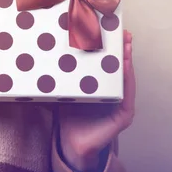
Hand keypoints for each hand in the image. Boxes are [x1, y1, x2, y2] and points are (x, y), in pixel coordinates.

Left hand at [58, 30, 135, 171]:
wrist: (71, 142)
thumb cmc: (69, 113)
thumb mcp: (66, 86)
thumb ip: (62, 71)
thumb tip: (44, 48)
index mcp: (102, 84)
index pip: (108, 62)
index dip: (111, 46)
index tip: (111, 29)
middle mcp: (115, 92)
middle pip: (121, 67)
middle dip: (123, 49)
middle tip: (123, 33)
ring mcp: (122, 104)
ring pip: (127, 79)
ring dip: (127, 61)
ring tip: (126, 46)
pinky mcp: (124, 116)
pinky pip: (127, 95)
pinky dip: (127, 80)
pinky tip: (125, 68)